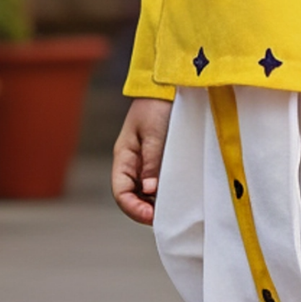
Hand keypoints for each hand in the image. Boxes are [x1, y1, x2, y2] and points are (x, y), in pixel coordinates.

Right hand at [112, 97, 172, 224]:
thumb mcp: (154, 133)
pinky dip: (166, 191)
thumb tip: (150, 191)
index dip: (133, 208)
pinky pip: (159, 181)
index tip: (152, 216)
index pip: (121, 192)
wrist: (170, 83)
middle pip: (132, 196)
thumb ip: (152, 162)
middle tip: (167, 218)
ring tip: (174, 210)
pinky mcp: (162, 158)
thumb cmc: (158, 104)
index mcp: (124, 157)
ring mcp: (147, 161)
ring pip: (146, 191)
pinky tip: (179, 195)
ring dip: (157, 202)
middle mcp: (133, 162)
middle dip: (146, 210)